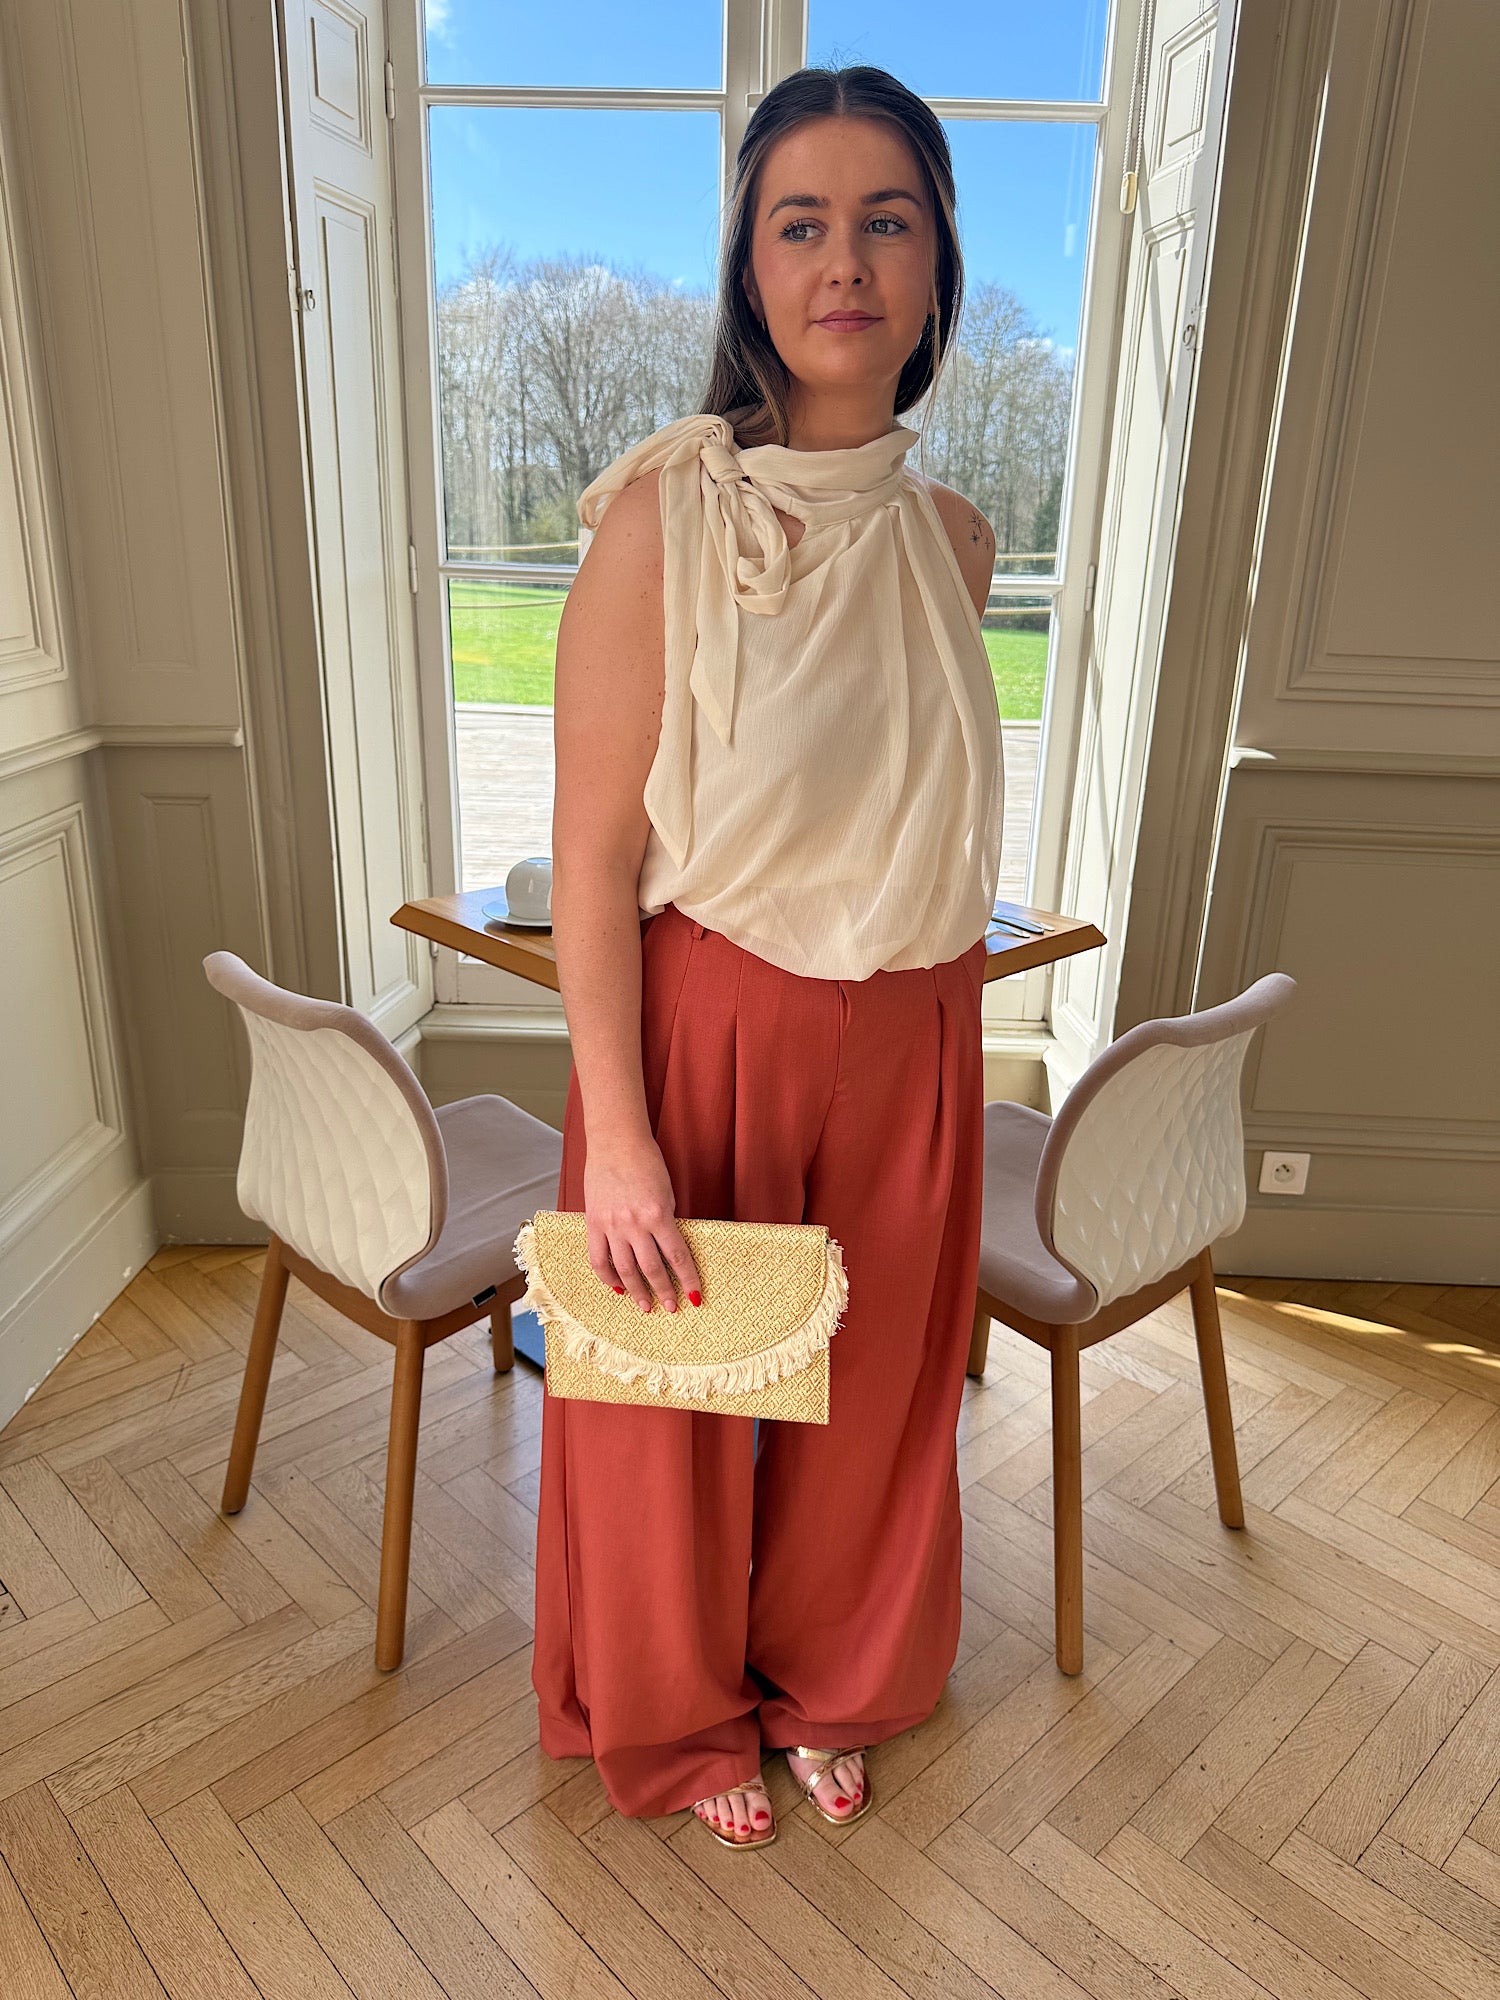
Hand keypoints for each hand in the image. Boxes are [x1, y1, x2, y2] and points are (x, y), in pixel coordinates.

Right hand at [582, 1136, 703, 1314]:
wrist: (615, 1142)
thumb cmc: (646, 1162)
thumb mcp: (666, 1193)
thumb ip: (666, 1222)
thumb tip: (668, 1250)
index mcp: (658, 1214)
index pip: (677, 1256)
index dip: (687, 1279)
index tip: (694, 1296)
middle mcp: (634, 1223)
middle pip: (651, 1268)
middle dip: (663, 1291)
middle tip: (670, 1307)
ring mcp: (611, 1225)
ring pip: (624, 1269)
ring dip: (636, 1291)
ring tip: (644, 1305)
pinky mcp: (593, 1223)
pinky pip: (598, 1258)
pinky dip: (607, 1277)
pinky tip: (616, 1287)